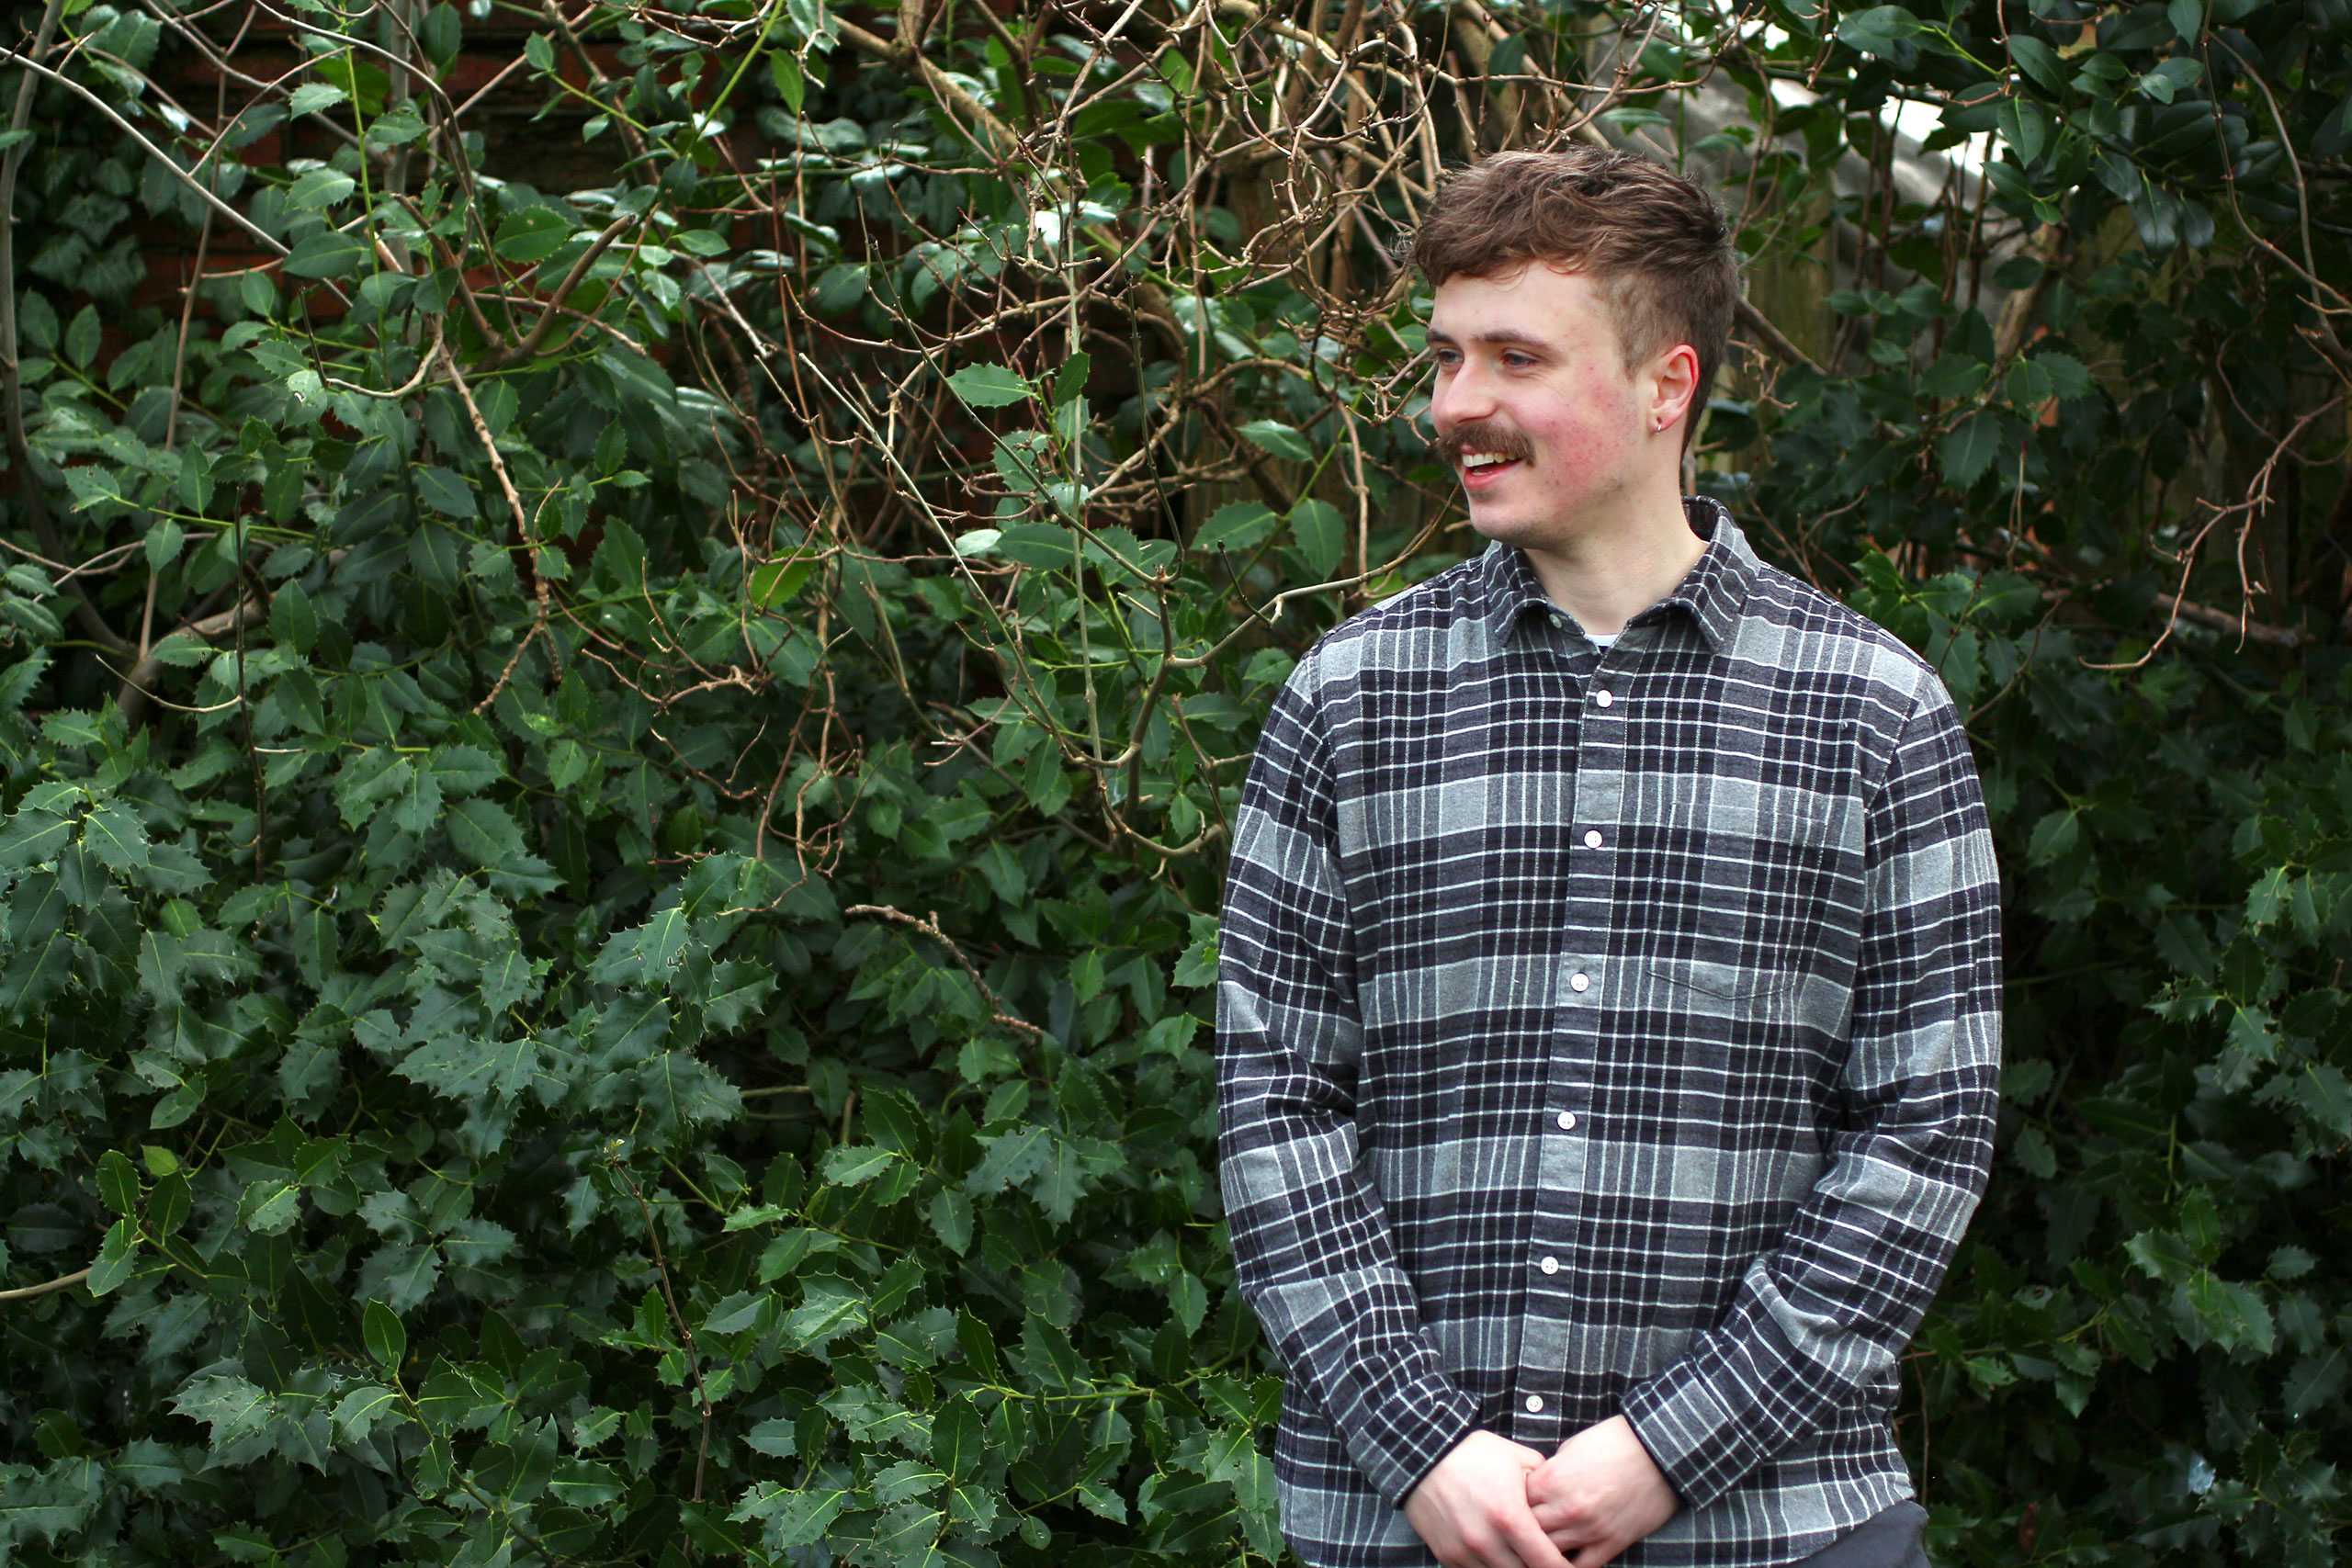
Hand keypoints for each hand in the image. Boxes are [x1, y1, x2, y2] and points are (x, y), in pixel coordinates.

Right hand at [1402, 1429, 1572, 1567]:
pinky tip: (1495, 1552)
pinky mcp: (1447, 1555)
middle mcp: (1486, 1541)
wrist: (1422, 1455)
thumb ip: (1544, 1484)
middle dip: (1537, 1565)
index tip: (1570, 1565)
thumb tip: (1560, 1501)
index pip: (1547, 1563)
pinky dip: (1488, 1566)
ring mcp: (1464, 1552)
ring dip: (1513, 1566)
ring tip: (1519, 1552)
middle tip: (1542, 1554)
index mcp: (1510, 1518)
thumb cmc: (1472, 1454)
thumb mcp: (1517, 1458)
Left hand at [1523, 1416, 1679, 1566]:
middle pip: (1528, 1530)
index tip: (1517, 1503)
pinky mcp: (1611, 1543)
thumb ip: (1549, 1474)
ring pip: (1549, 1552)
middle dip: (1524, 1528)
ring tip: (1541, 1545)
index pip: (1514, 1503)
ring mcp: (1589, 1529)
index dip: (1513, 1503)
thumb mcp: (1570, 1449)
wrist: (1658, 1451)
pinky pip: (1581, 1567)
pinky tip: (1564, 1559)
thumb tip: (1535, 1489)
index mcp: (1551, 1480)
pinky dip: (1569, 1566)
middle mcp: (1566, 1508)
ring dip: (1544, 1548)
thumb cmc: (1613, 1442)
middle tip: (1525, 1527)